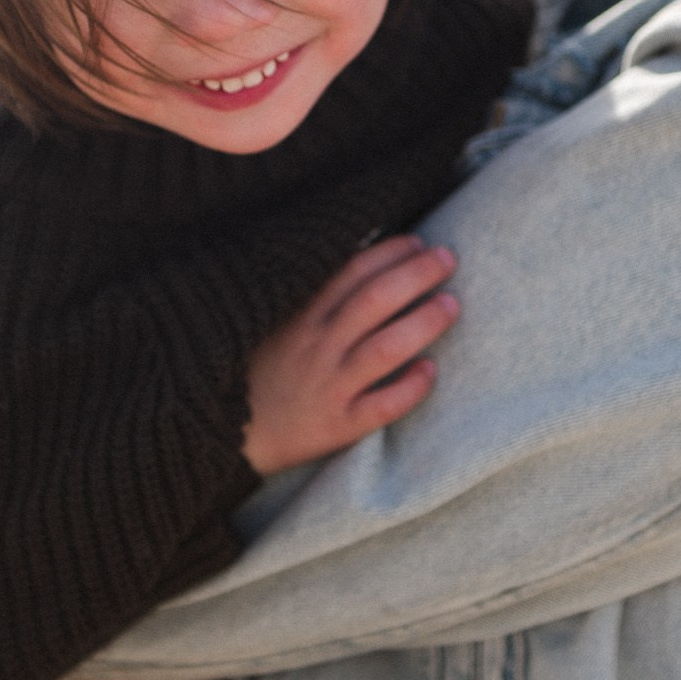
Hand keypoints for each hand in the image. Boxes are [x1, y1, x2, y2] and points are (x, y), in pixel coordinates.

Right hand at [243, 236, 457, 475]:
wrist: (228, 437)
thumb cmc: (260, 376)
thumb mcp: (276, 328)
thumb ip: (314, 301)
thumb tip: (364, 268)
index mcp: (302, 319)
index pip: (352, 274)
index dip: (389, 253)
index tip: (418, 242)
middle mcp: (318, 348)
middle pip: (375, 301)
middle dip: (416, 275)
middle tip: (448, 258)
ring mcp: (329, 387)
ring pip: (385, 349)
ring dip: (423, 323)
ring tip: (452, 305)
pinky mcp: (337, 426)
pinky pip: (381, 406)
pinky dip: (410, 387)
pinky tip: (431, 371)